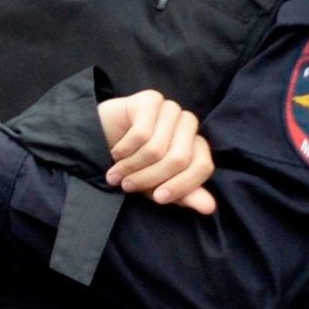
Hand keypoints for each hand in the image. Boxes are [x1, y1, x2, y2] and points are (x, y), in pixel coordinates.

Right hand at [97, 90, 217, 215]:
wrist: (99, 141)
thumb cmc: (134, 166)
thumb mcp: (157, 187)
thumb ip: (184, 195)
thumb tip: (209, 208)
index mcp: (196, 145)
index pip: (202, 166)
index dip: (182, 186)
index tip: (158, 198)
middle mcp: (188, 124)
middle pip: (179, 159)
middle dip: (149, 178)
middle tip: (127, 186)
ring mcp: (171, 109)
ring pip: (157, 148)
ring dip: (131, 166)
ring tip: (117, 173)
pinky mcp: (152, 99)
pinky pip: (141, 134)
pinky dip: (124, 150)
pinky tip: (116, 153)